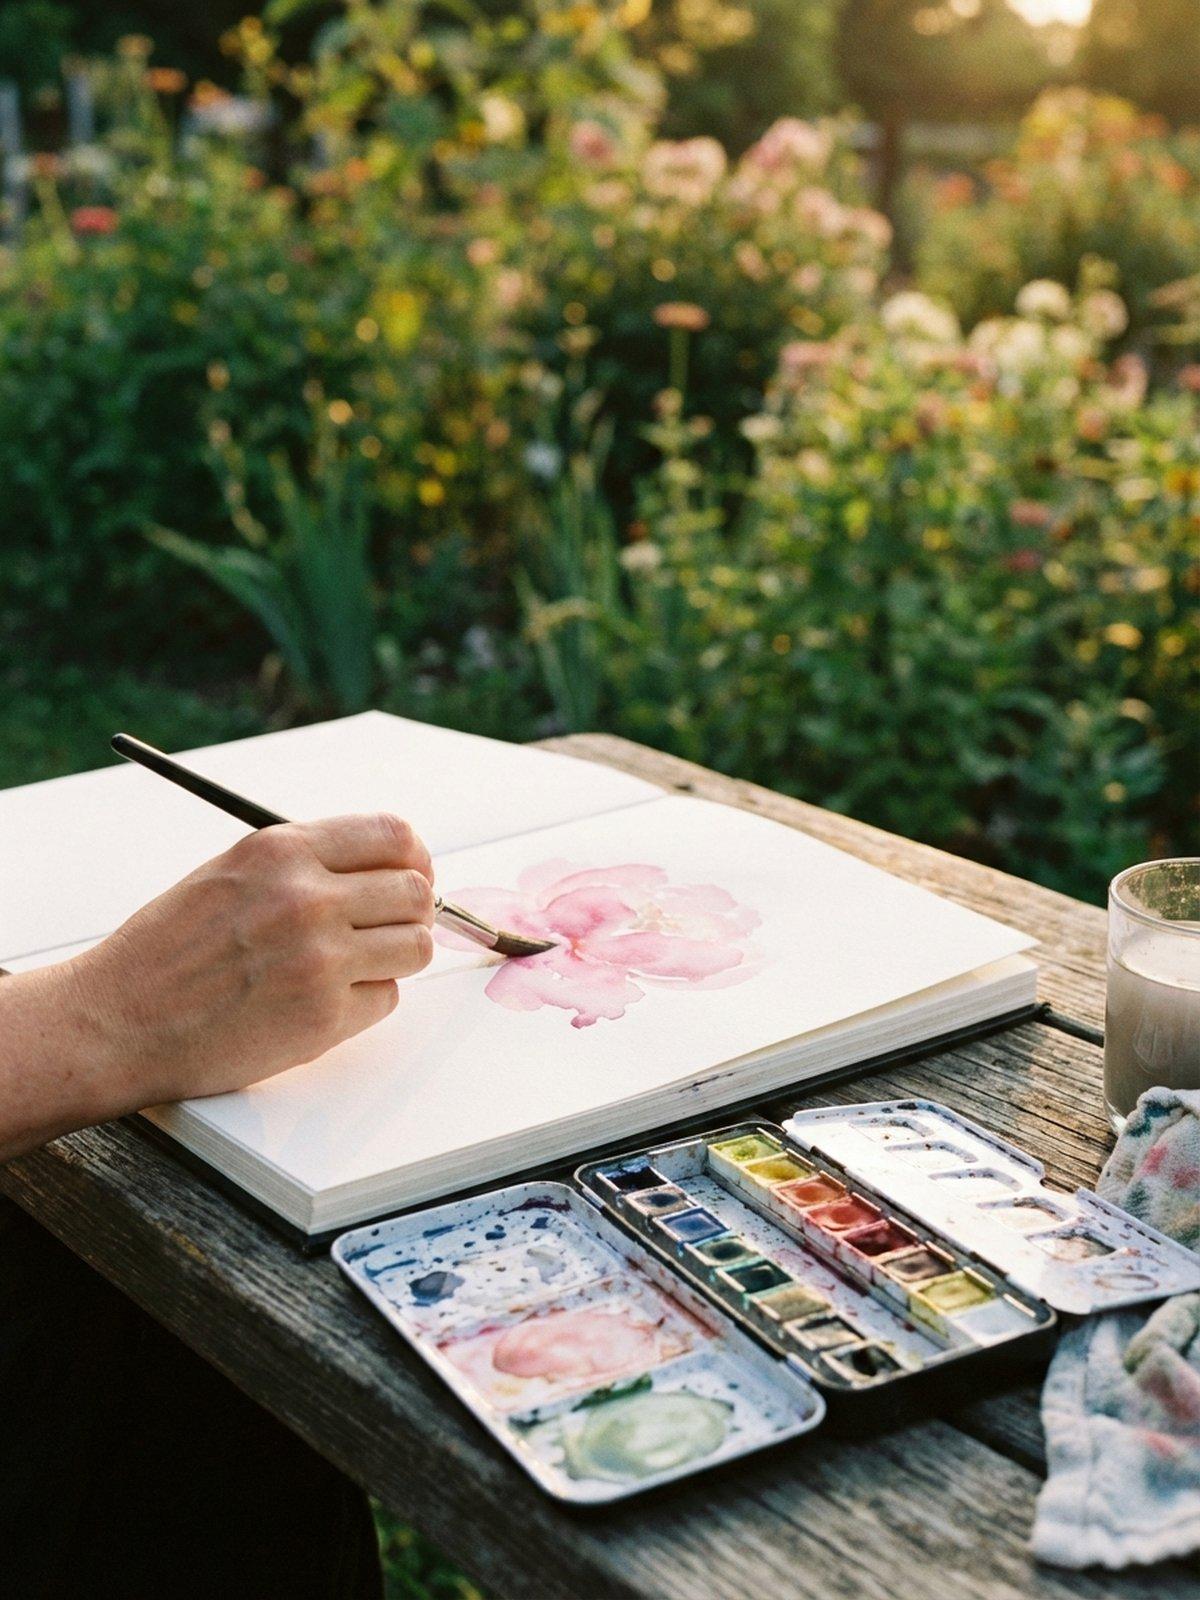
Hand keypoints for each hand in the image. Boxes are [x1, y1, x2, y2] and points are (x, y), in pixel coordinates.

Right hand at [0, 815, 435, 1158]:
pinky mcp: (324, 1017)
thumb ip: (303, 862)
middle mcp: (306, 897)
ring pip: (417, 947)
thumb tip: (381, 865)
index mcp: (282, 850)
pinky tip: (321, 1002)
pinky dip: (366, 1002)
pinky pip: (386, 999)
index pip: (394, 835)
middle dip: (412, 911)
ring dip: (397, 958)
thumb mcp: (231, 872)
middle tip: (390, 928)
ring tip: (358, 966)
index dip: (414, 858)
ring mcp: (319, 959)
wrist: (117, 1020)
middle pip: (418, 891)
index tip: (413, 874)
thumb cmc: (168, 949)